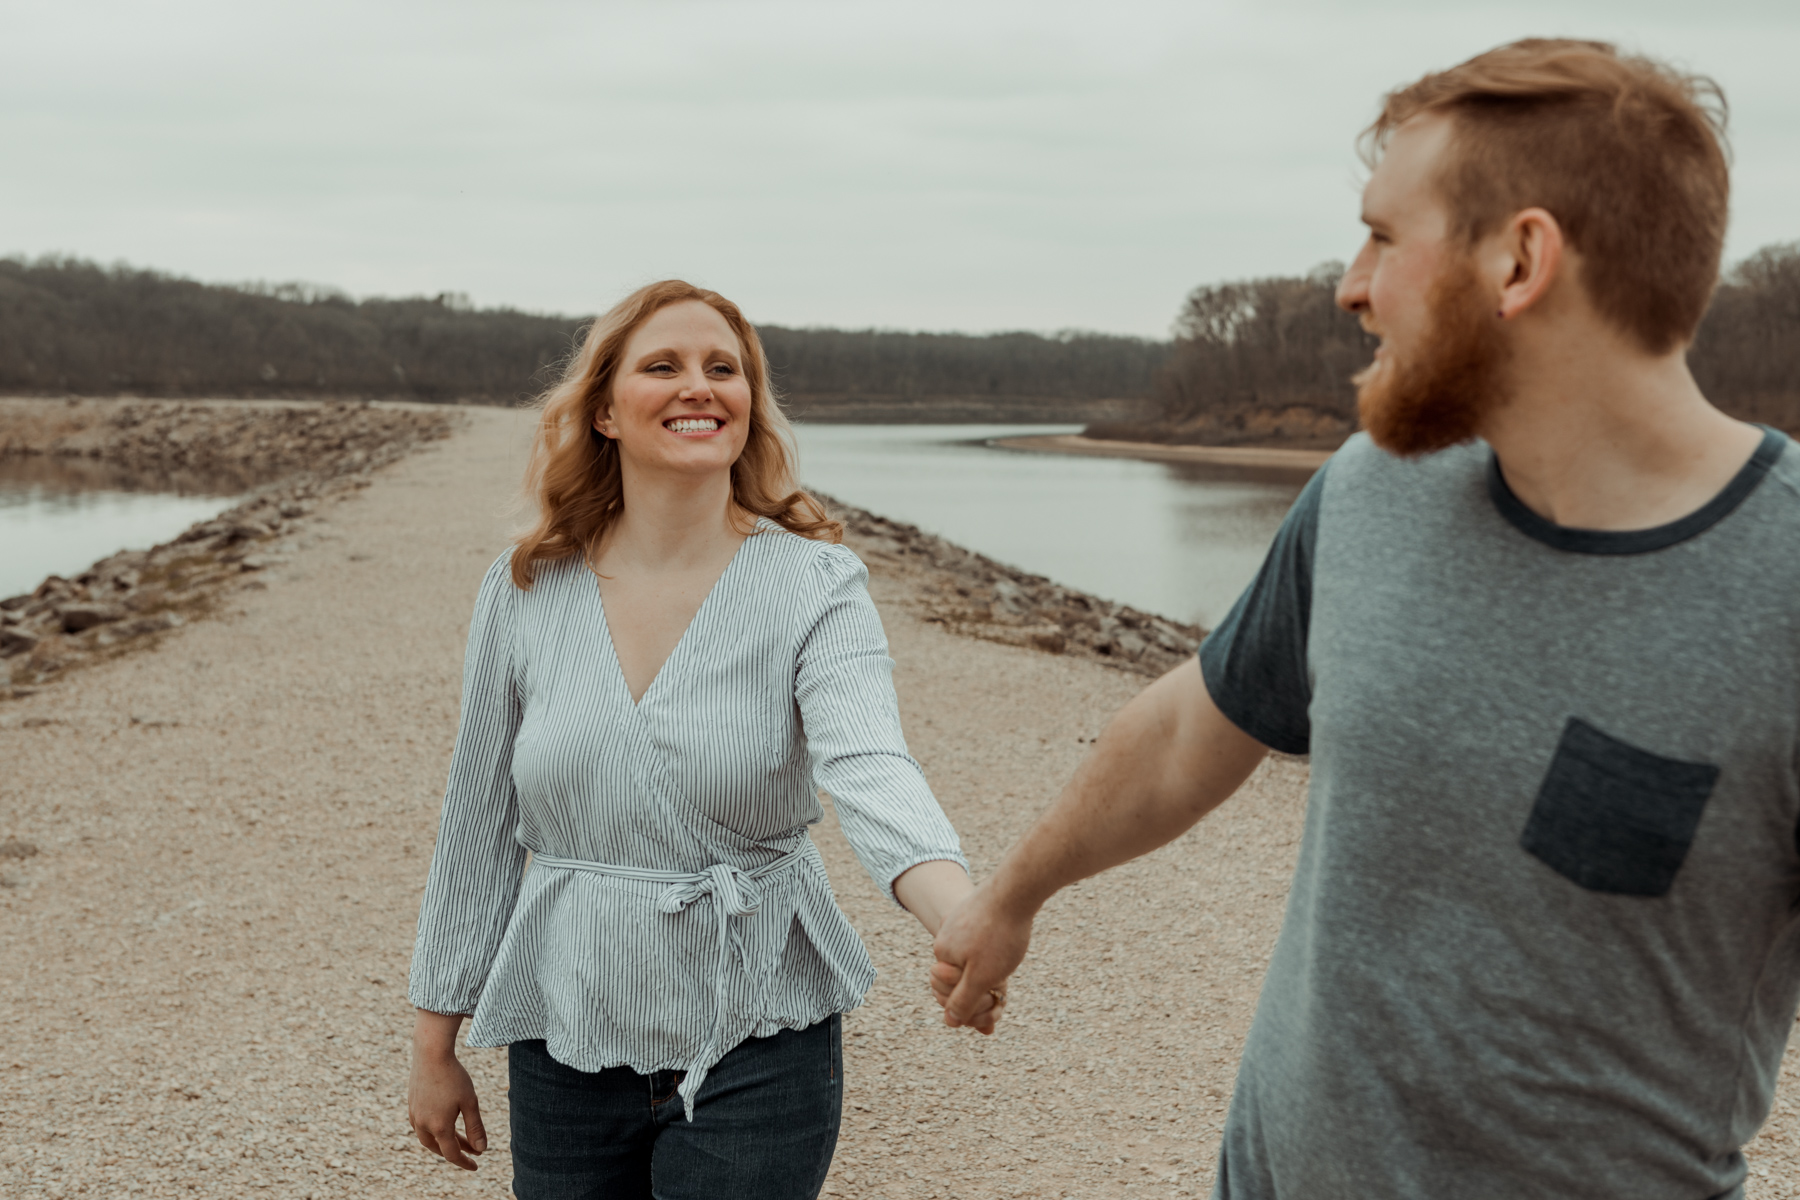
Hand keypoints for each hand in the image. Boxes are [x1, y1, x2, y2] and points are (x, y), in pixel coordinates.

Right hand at [408, 1012, 485, 1170]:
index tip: (476, 1164)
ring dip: (444, 1142)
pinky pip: (421, 1126)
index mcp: (439, 1127)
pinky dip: (434, 1130)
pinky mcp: (412, 1105)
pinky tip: (443, 1123)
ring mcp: (414, 1115)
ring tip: (459, 1139)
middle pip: (439, 1148)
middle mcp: (423, 1125)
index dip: (465, 1162)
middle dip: (456, 1151)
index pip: (452, 1154)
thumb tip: (481, 1149)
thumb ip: (475, 1127)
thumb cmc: (454, 1076)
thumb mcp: (470, 1102)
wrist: (431, 1053)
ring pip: (428, 1138)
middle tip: (472, 1151)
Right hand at [930, 883, 1033, 1034]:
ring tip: (1007, 965)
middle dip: (980, 988)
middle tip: (1002, 989)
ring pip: (972, 958)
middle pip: (958, 976)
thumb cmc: (999, 935)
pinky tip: (1008, 947)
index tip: (995, 1001)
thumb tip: (949, 1021)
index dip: (971, 1005)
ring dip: (989, 970)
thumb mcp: (981, 977)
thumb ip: (963, 1001)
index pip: (947, 993)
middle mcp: (946, 936)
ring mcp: (959, 921)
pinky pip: (980, 940)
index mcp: (942, 953)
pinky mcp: (975, 911)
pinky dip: (993, 951)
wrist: (1016, 889)